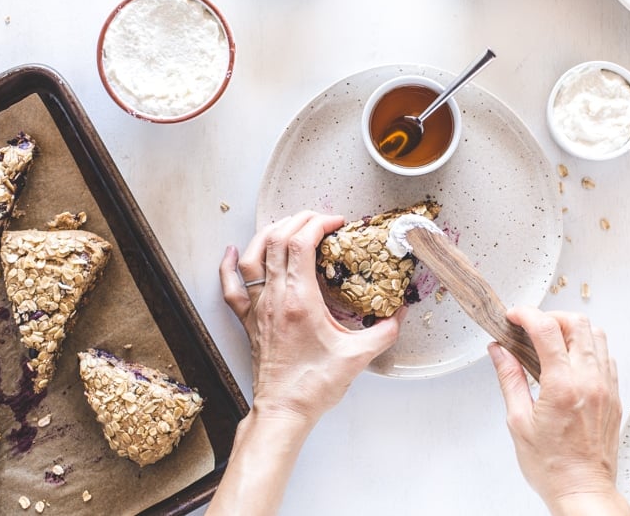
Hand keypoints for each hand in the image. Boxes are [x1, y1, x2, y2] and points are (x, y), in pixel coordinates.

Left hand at [219, 211, 400, 424]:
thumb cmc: (314, 386)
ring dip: (269, 233)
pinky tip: (232, 252)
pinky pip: (232, 286)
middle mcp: (274, 298)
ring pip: (252, 256)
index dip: (318, 224)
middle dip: (299, 220)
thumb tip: (399, 313)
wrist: (284, 410)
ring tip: (288, 225)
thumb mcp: (358, 356)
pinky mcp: (249, 321)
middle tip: (320, 220)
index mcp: (299, 301)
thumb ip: (385, 331)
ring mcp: (257, 308)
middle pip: (277, 241)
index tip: (336, 223)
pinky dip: (230, 265)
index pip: (300, 244)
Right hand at [488, 308, 629, 515]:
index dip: (527, 314)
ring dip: (571, 329)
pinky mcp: (614, 394)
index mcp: (562, 386)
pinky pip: (606, 355)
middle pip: (577, 322)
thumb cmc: (551, 465)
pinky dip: (587, 347)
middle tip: (531, 326)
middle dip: (550, 316)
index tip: (513, 316)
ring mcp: (606, 386)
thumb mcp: (518, 421)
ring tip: (551, 340)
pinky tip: (570, 360)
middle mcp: (589, 381)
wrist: (583, 490)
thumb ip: (509, 378)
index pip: (547, 329)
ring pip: (596, 334)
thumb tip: (499, 351)